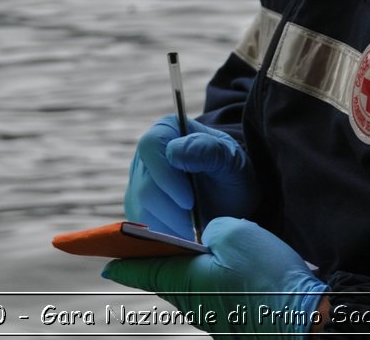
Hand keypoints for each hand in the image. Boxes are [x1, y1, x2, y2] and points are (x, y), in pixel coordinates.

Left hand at [103, 216, 328, 336]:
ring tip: (183, 254)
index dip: (123, 263)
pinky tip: (222, 272)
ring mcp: (214, 317)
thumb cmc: (268, 275)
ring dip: (184, 271)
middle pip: (166, 279)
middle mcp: (193, 304)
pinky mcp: (234, 321)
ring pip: (191, 289)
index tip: (106, 262)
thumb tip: (209, 241)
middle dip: (153, 263)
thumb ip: (211, 230)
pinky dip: (209, 282)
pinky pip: (213, 297)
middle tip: (140, 250)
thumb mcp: (233, 233)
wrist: (305, 319)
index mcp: (184, 280)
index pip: (143, 269)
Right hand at [124, 115, 256, 240]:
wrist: (231, 194)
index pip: (151, 148)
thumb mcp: (230, 158)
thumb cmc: (231, 171)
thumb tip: (175, 153)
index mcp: (166, 131)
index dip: (166, 177)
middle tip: (196, 228)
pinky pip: (141, 225)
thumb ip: (207, 150)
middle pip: (144, 186)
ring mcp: (138, 181)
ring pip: (140, 209)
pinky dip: (163, 236)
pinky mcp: (138, 207)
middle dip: (170, 212)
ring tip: (194, 235)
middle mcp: (146, 156)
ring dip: (168, 227)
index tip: (189, 202)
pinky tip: (184, 238)